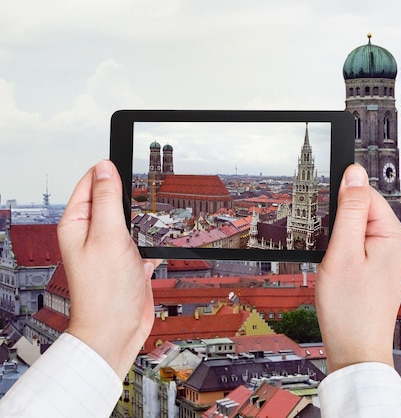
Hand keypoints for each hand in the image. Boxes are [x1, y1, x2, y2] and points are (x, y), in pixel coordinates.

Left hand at [57, 160, 159, 379]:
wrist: (116, 330)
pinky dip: (152, 240)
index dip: (109, 171)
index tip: (130, 161)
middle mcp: (92, 234)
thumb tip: (105, 166)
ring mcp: (111, 248)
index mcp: (77, 223)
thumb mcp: (107, 235)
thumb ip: (108, 198)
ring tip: (152, 217)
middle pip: (113, 199)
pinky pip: (143, 240)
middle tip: (147, 190)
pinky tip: (158, 243)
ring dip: (144, 218)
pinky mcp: (129, 261)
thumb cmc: (104, 291)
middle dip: (131, 194)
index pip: (91, 183)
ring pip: (131, 220)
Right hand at [316, 164, 400, 372]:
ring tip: (337, 269)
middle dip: (339, 226)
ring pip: (357, 230)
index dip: (340, 205)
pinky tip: (340, 274)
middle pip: (361, 212)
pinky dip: (344, 255)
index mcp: (394, 235)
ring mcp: (390, 258)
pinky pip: (359, 247)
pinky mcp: (380, 269)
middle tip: (332, 254)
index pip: (365, 195)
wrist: (356, 350)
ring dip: (340, 243)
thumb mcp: (343, 252)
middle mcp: (398, 244)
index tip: (326, 224)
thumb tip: (355, 173)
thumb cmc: (350, 309)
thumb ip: (350, 209)